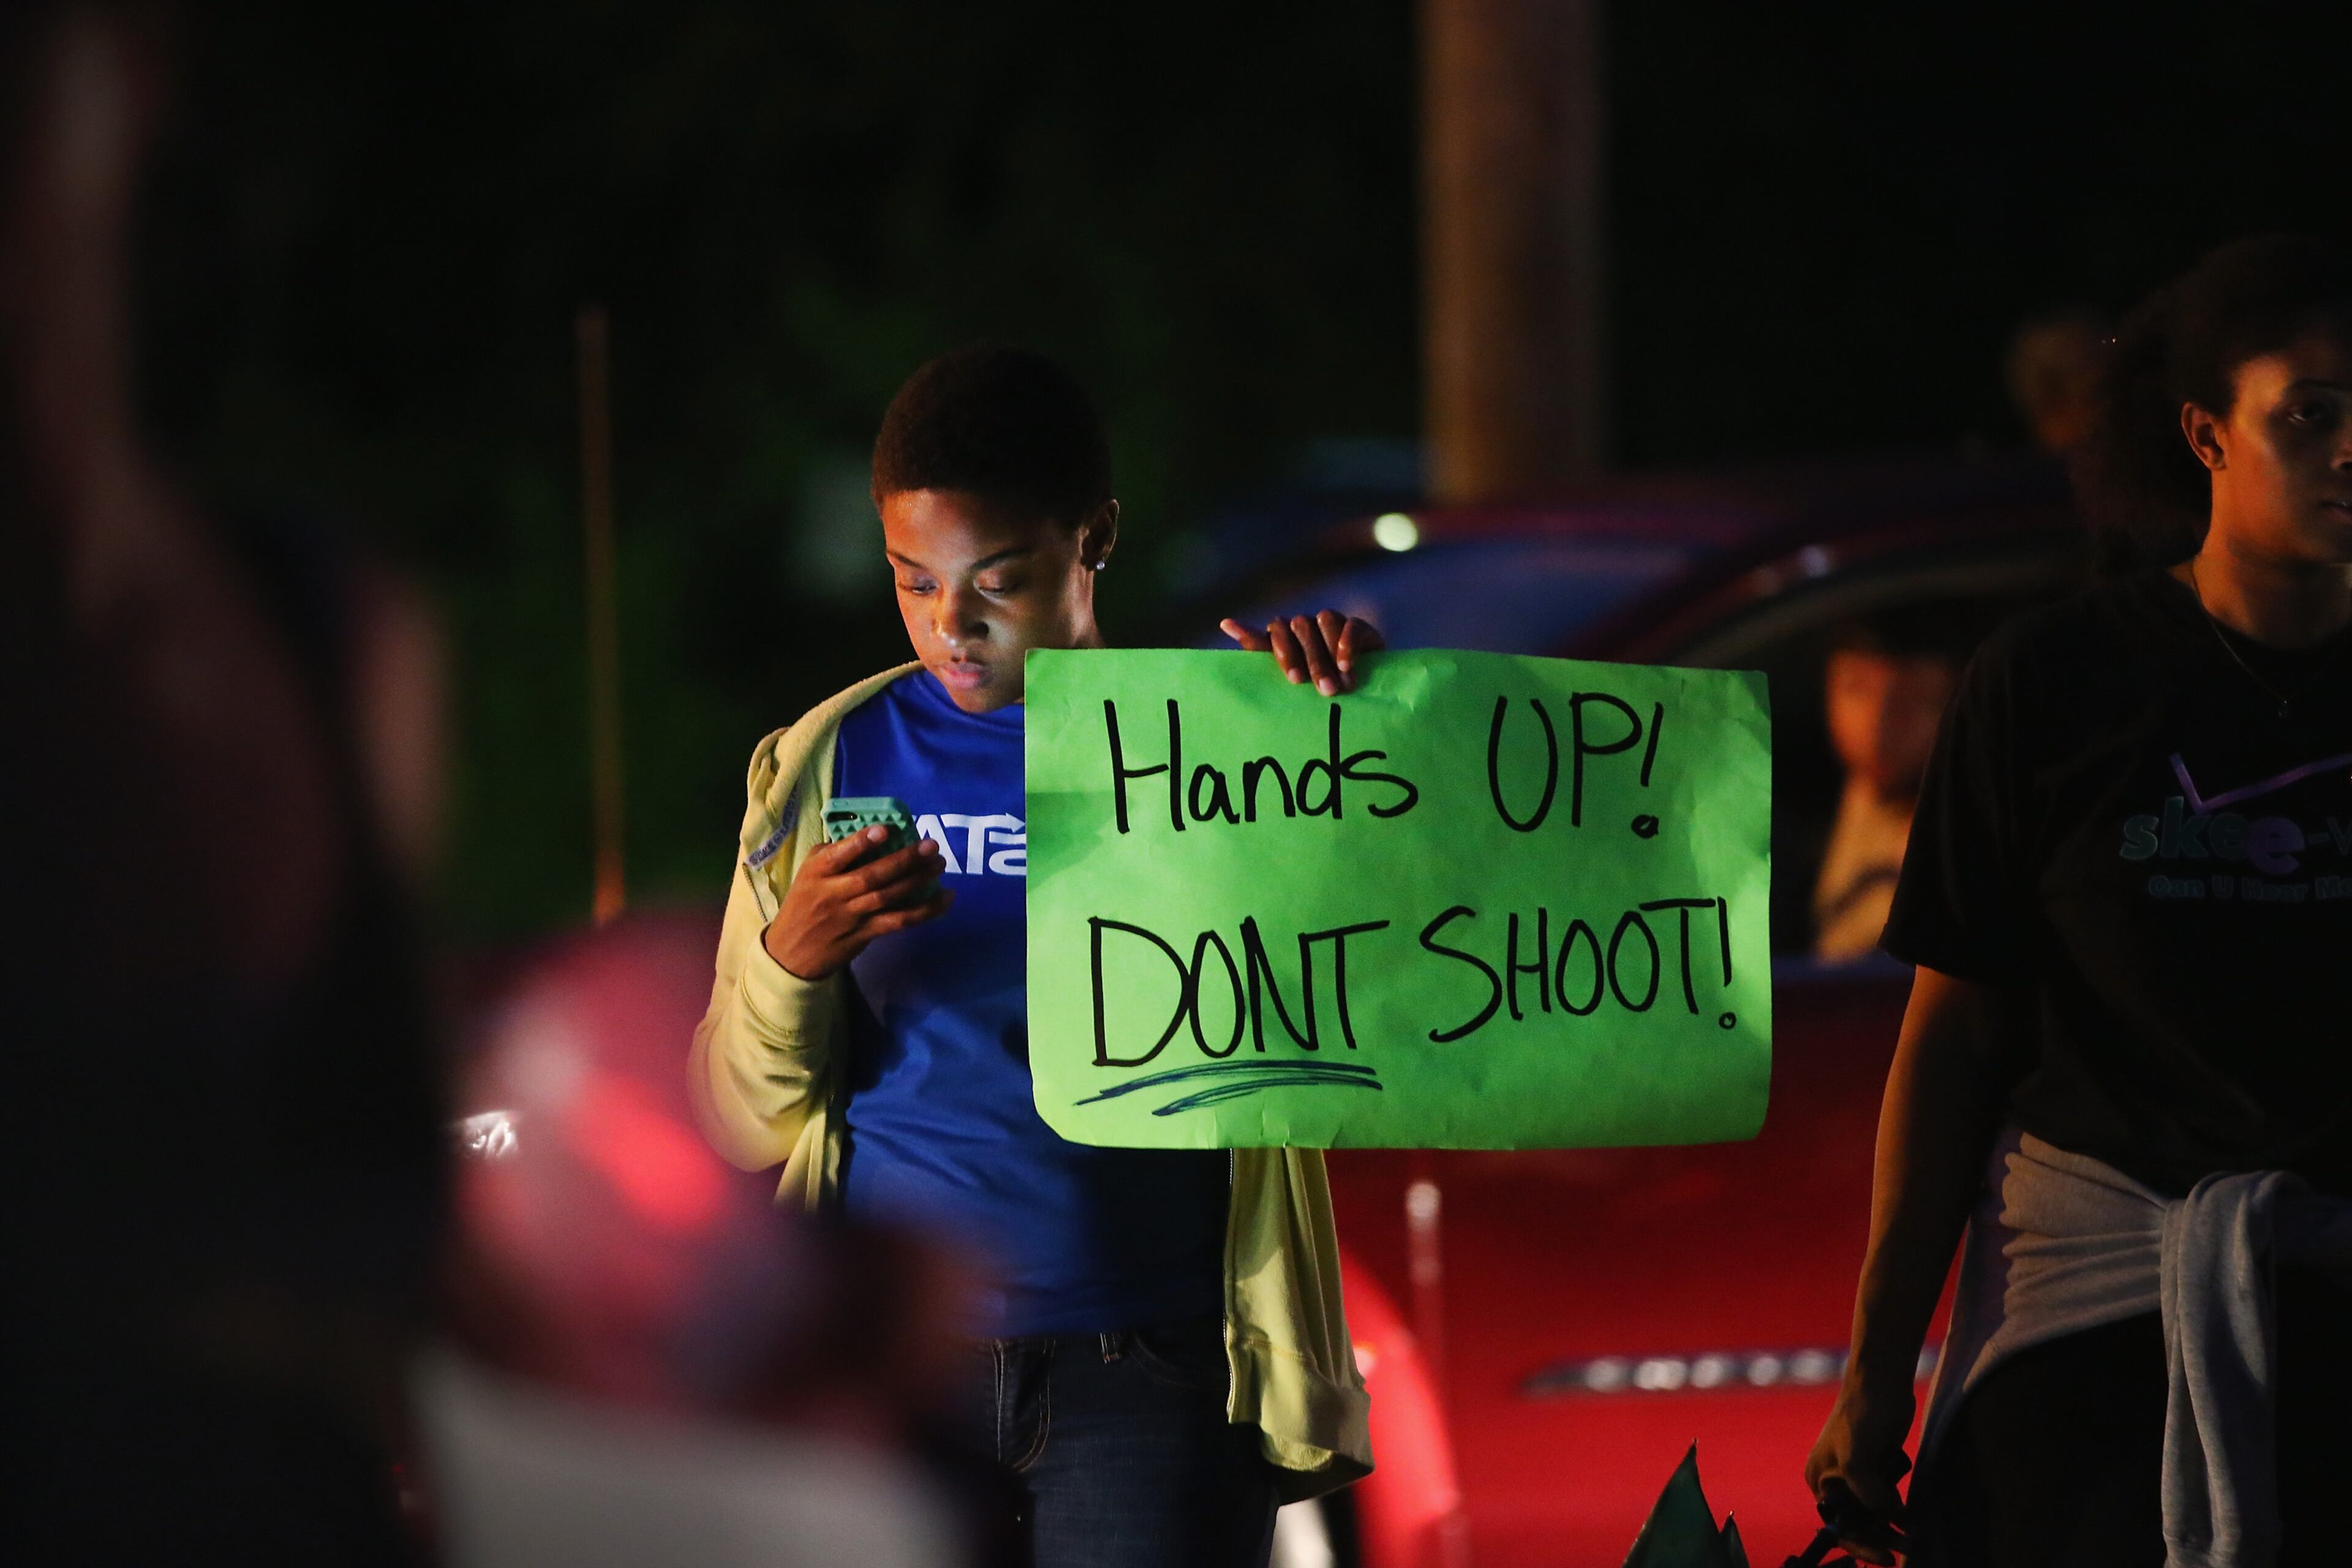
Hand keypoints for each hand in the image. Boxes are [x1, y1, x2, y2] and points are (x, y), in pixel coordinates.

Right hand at [762, 827, 951, 979]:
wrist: (790, 953)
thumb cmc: (804, 903)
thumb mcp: (808, 873)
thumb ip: (834, 854)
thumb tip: (871, 834)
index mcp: (817, 873)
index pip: (838, 855)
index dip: (861, 843)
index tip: (885, 830)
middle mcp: (834, 893)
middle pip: (872, 876)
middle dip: (904, 860)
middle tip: (931, 846)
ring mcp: (851, 916)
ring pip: (888, 898)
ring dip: (918, 881)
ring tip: (939, 866)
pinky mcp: (865, 934)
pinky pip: (898, 921)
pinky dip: (924, 911)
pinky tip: (944, 899)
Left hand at [1218, 609, 1384, 695]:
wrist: (1358, 694)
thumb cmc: (1312, 691)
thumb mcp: (1286, 680)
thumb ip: (1259, 651)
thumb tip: (1225, 622)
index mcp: (1282, 638)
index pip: (1273, 633)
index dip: (1281, 651)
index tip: (1292, 678)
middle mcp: (1304, 626)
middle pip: (1299, 628)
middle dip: (1311, 661)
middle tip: (1323, 691)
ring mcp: (1329, 623)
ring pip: (1324, 621)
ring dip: (1331, 654)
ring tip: (1340, 686)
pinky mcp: (1356, 626)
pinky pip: (1350, 624)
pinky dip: (1347, 644)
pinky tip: (1347, 666)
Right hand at [1803, 1375, 1915, 1564]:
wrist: (1882, 1382)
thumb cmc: (1862, 1415)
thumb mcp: (1858, 1458)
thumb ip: (1869, 1493)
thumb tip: (1889, 1518)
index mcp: (1820, 1479)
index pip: (1838, 1525)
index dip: (1861, 1544)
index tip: (1886, 1558)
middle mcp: (1836, 1480)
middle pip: (1857, 1521)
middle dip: (1880, 1538)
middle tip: (1907, 1551)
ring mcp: (1858, 1474)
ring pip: (1874, 1512)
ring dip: (1893, 1528)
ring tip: (1914, 1539)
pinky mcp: (1878, 1467)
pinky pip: (1887, 1499)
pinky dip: (1899, 1512)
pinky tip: (1913, 1520)